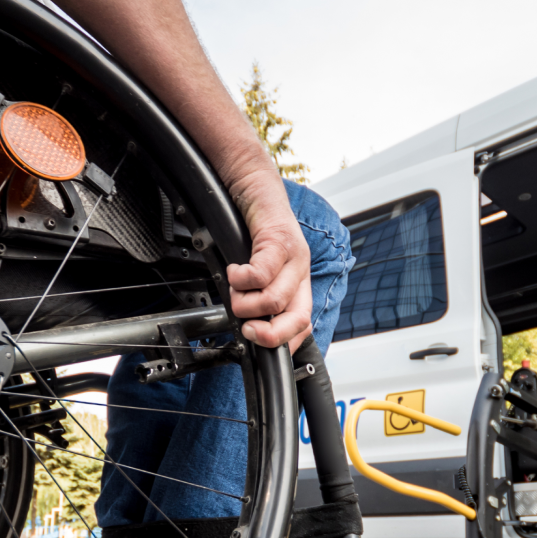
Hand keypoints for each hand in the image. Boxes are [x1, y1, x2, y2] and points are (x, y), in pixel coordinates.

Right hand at [223, 169, 312, 350]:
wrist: (255, 189)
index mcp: (299, 283)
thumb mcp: (261, 269)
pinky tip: (233, 272)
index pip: (303, 326)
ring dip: (245, 303)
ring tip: (234, 290)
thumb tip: (246, 324)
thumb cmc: (255, 231)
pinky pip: (261, 272)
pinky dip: (241, 279)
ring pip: (275, 300)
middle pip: (297, 319)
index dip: (284, 344)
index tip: (261, 348)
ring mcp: (294, 257)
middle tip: (246, 328)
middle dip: (268, 334)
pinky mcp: (279, 240)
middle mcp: (301, 272)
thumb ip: (259, 295)